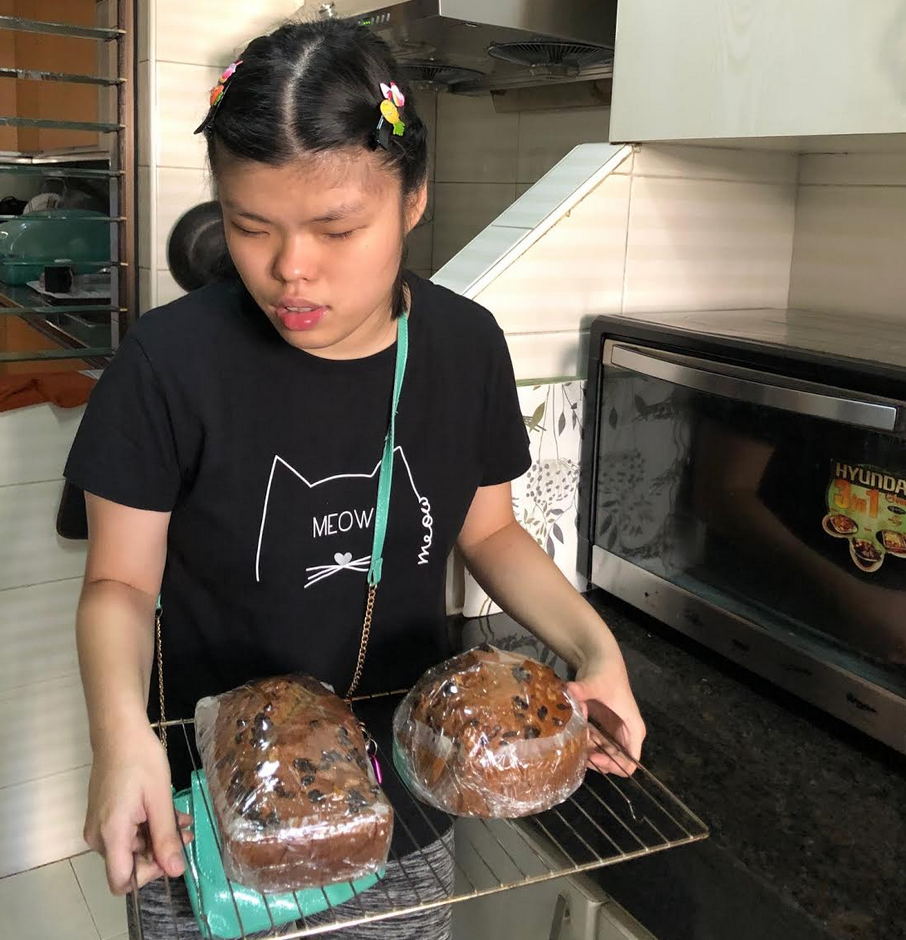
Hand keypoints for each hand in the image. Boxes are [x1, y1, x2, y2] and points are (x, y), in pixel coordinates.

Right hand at [83, 721, 192, 894]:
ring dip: (158, 838)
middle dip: (160, 853)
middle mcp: (99, 836)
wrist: (119, 732)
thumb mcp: (160, 798)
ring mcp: (100, 826)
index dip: (148, 876)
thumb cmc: (140, 760)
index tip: (171, 854)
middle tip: (185, 833)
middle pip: (128, 864)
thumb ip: (166, 837)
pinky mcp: (105, 816)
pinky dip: (148, 828)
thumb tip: (176, 871)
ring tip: (182, 821)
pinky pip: (127, 833)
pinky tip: (170, 814)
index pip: (121, 881)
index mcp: (110, 834)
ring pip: (131, 848)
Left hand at [567, 654, 645, 776]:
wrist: (599, 659)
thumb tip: (569, 691)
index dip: (611, 765)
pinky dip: (584, 743)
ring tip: (573, 740)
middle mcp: (626, 734)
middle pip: (615, 762)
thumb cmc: (605, 671)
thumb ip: (582, 690)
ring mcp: (614, 731)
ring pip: (603, 754)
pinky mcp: (604, 727)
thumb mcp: (595, 682)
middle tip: (576, 752)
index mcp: (633, 728)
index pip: (630, 762)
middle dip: (596, 761)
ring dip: (588, 752)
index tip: (591, 757)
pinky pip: (595, 744)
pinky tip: (573, 733)